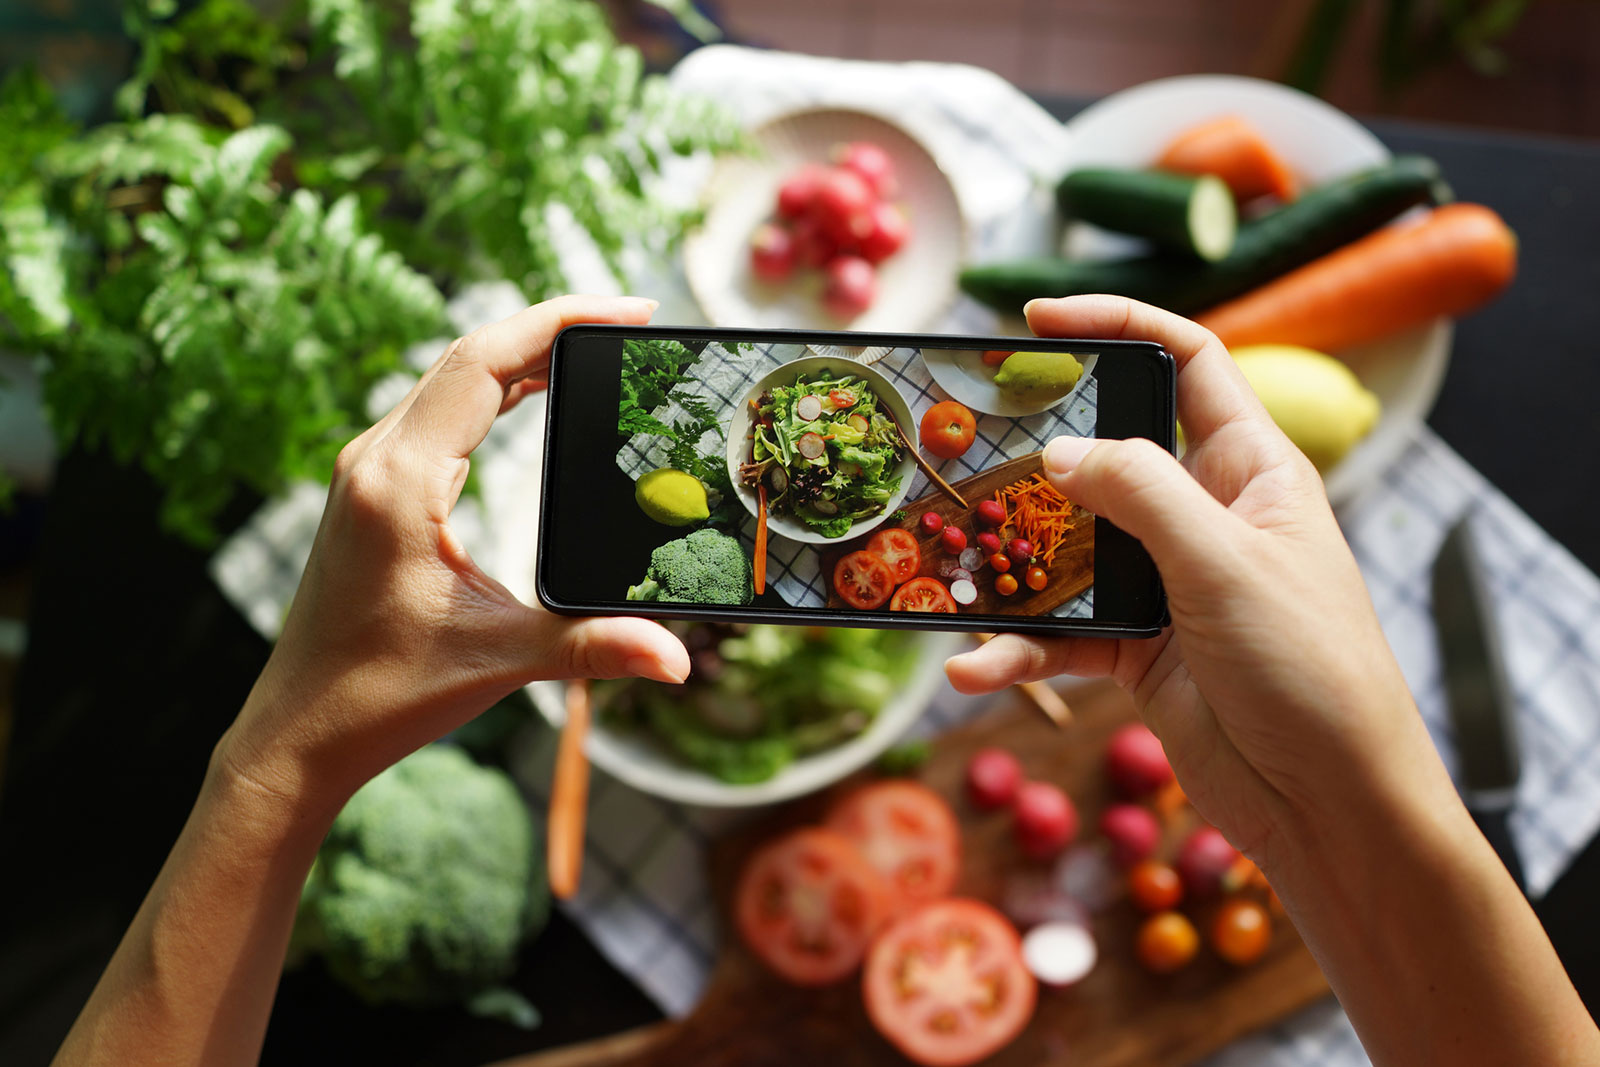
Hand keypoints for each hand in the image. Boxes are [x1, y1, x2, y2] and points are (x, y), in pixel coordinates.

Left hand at [216, 295, 689, 812]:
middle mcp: (375, 460)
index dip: (559, 322)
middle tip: (630, 320)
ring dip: (520, 353)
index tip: (627, 310)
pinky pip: (437, 411)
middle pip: (468, 354)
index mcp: (401, 482)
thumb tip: (679, 658)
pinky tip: (531, 393)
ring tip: (595, 346)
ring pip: (449, 378)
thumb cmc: (380, 695)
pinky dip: (491, 389)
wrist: (297, 732)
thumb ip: (594, 649)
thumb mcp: (499, 661)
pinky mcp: (371, 490)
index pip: (484, 363)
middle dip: (551, 326)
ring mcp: (367, 471)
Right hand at [946, 295, 1452, 870]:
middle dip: (1038, 449)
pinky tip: (974, 669)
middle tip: (965, 441)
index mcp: (1250, 470)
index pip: (1187, 362)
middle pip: (1109, 453)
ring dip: (1011, 565)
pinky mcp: (1138, 651)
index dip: (1118, 325)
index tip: (1037, 320)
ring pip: (1070, 549)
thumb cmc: (1310, 668)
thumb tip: (1060, 449)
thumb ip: (1140, 494)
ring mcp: (1167, 584)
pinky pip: (1062, 634)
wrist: (1329, 805)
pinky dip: (1018, 649)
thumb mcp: (1225, 563)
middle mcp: (1205, 516)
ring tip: (947, 568)